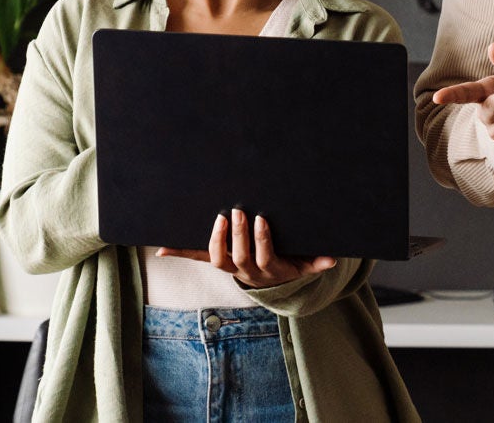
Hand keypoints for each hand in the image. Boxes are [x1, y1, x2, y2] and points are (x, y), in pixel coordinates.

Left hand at [156, 208, 335, 287]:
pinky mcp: (217, 260)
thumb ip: (316, 262)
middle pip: (238, 257)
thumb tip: (332, 259)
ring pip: (217, 259)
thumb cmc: (290, 263)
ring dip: (215, 240)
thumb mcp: (305, 265)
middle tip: (238, 212)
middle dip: (237, 235)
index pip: (264, 256)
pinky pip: (196, 257)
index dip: (261, 241)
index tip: (261, 220)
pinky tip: (161, 248)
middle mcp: (246, 271)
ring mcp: (229, 266)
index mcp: (269, 269)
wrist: (272, 282)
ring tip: (219, 218)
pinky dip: (179, 253)